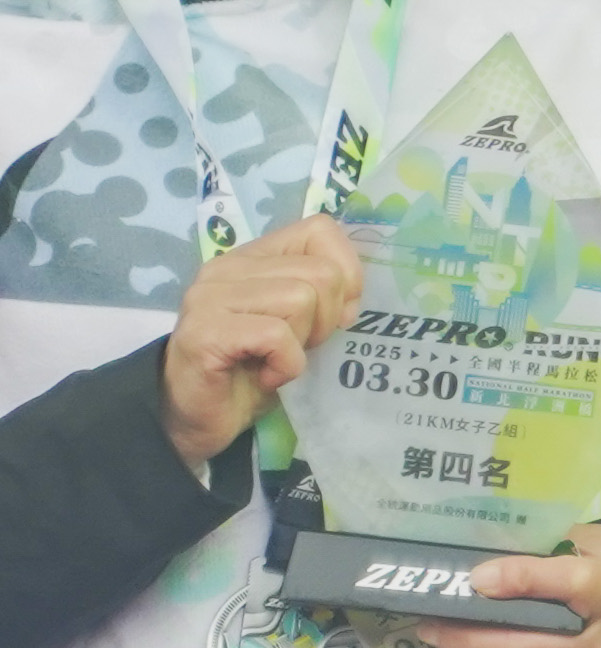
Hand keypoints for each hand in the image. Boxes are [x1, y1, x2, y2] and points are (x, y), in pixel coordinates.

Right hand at [156, 217, 363, 466]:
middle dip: (326, 319)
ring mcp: (210, 298)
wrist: (197, 417)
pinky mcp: (205, 332)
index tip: (339, 314)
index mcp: (252, 258)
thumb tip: (355, 297)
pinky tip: (265, 376)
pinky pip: (276, 336)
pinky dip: (286, 364)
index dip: (347, 274)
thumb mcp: (298, 326)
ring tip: (276, 360)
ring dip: (302, 342)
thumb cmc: (252, 371)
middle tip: (297, 346)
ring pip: (301, 299)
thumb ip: (322, 297)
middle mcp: (226, 268)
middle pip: (321, 273)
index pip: (319, 230)